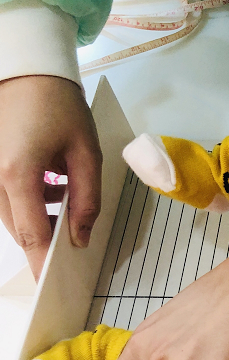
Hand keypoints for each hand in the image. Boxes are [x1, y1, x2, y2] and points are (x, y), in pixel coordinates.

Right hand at [0, 75, 102, 277]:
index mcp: (18, 175)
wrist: (27, 72)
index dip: (43, 263)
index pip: (32, 234)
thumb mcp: (86, 153)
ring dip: (42, 219)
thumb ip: (87, 199)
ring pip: (14, 216)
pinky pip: (9, 199)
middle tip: (75, 251)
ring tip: (69, 202)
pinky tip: (55, 187)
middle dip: (46, 242)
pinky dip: (33, 203)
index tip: (53, 287)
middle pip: (20, 229)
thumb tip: (81, 238)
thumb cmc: (59, 107)